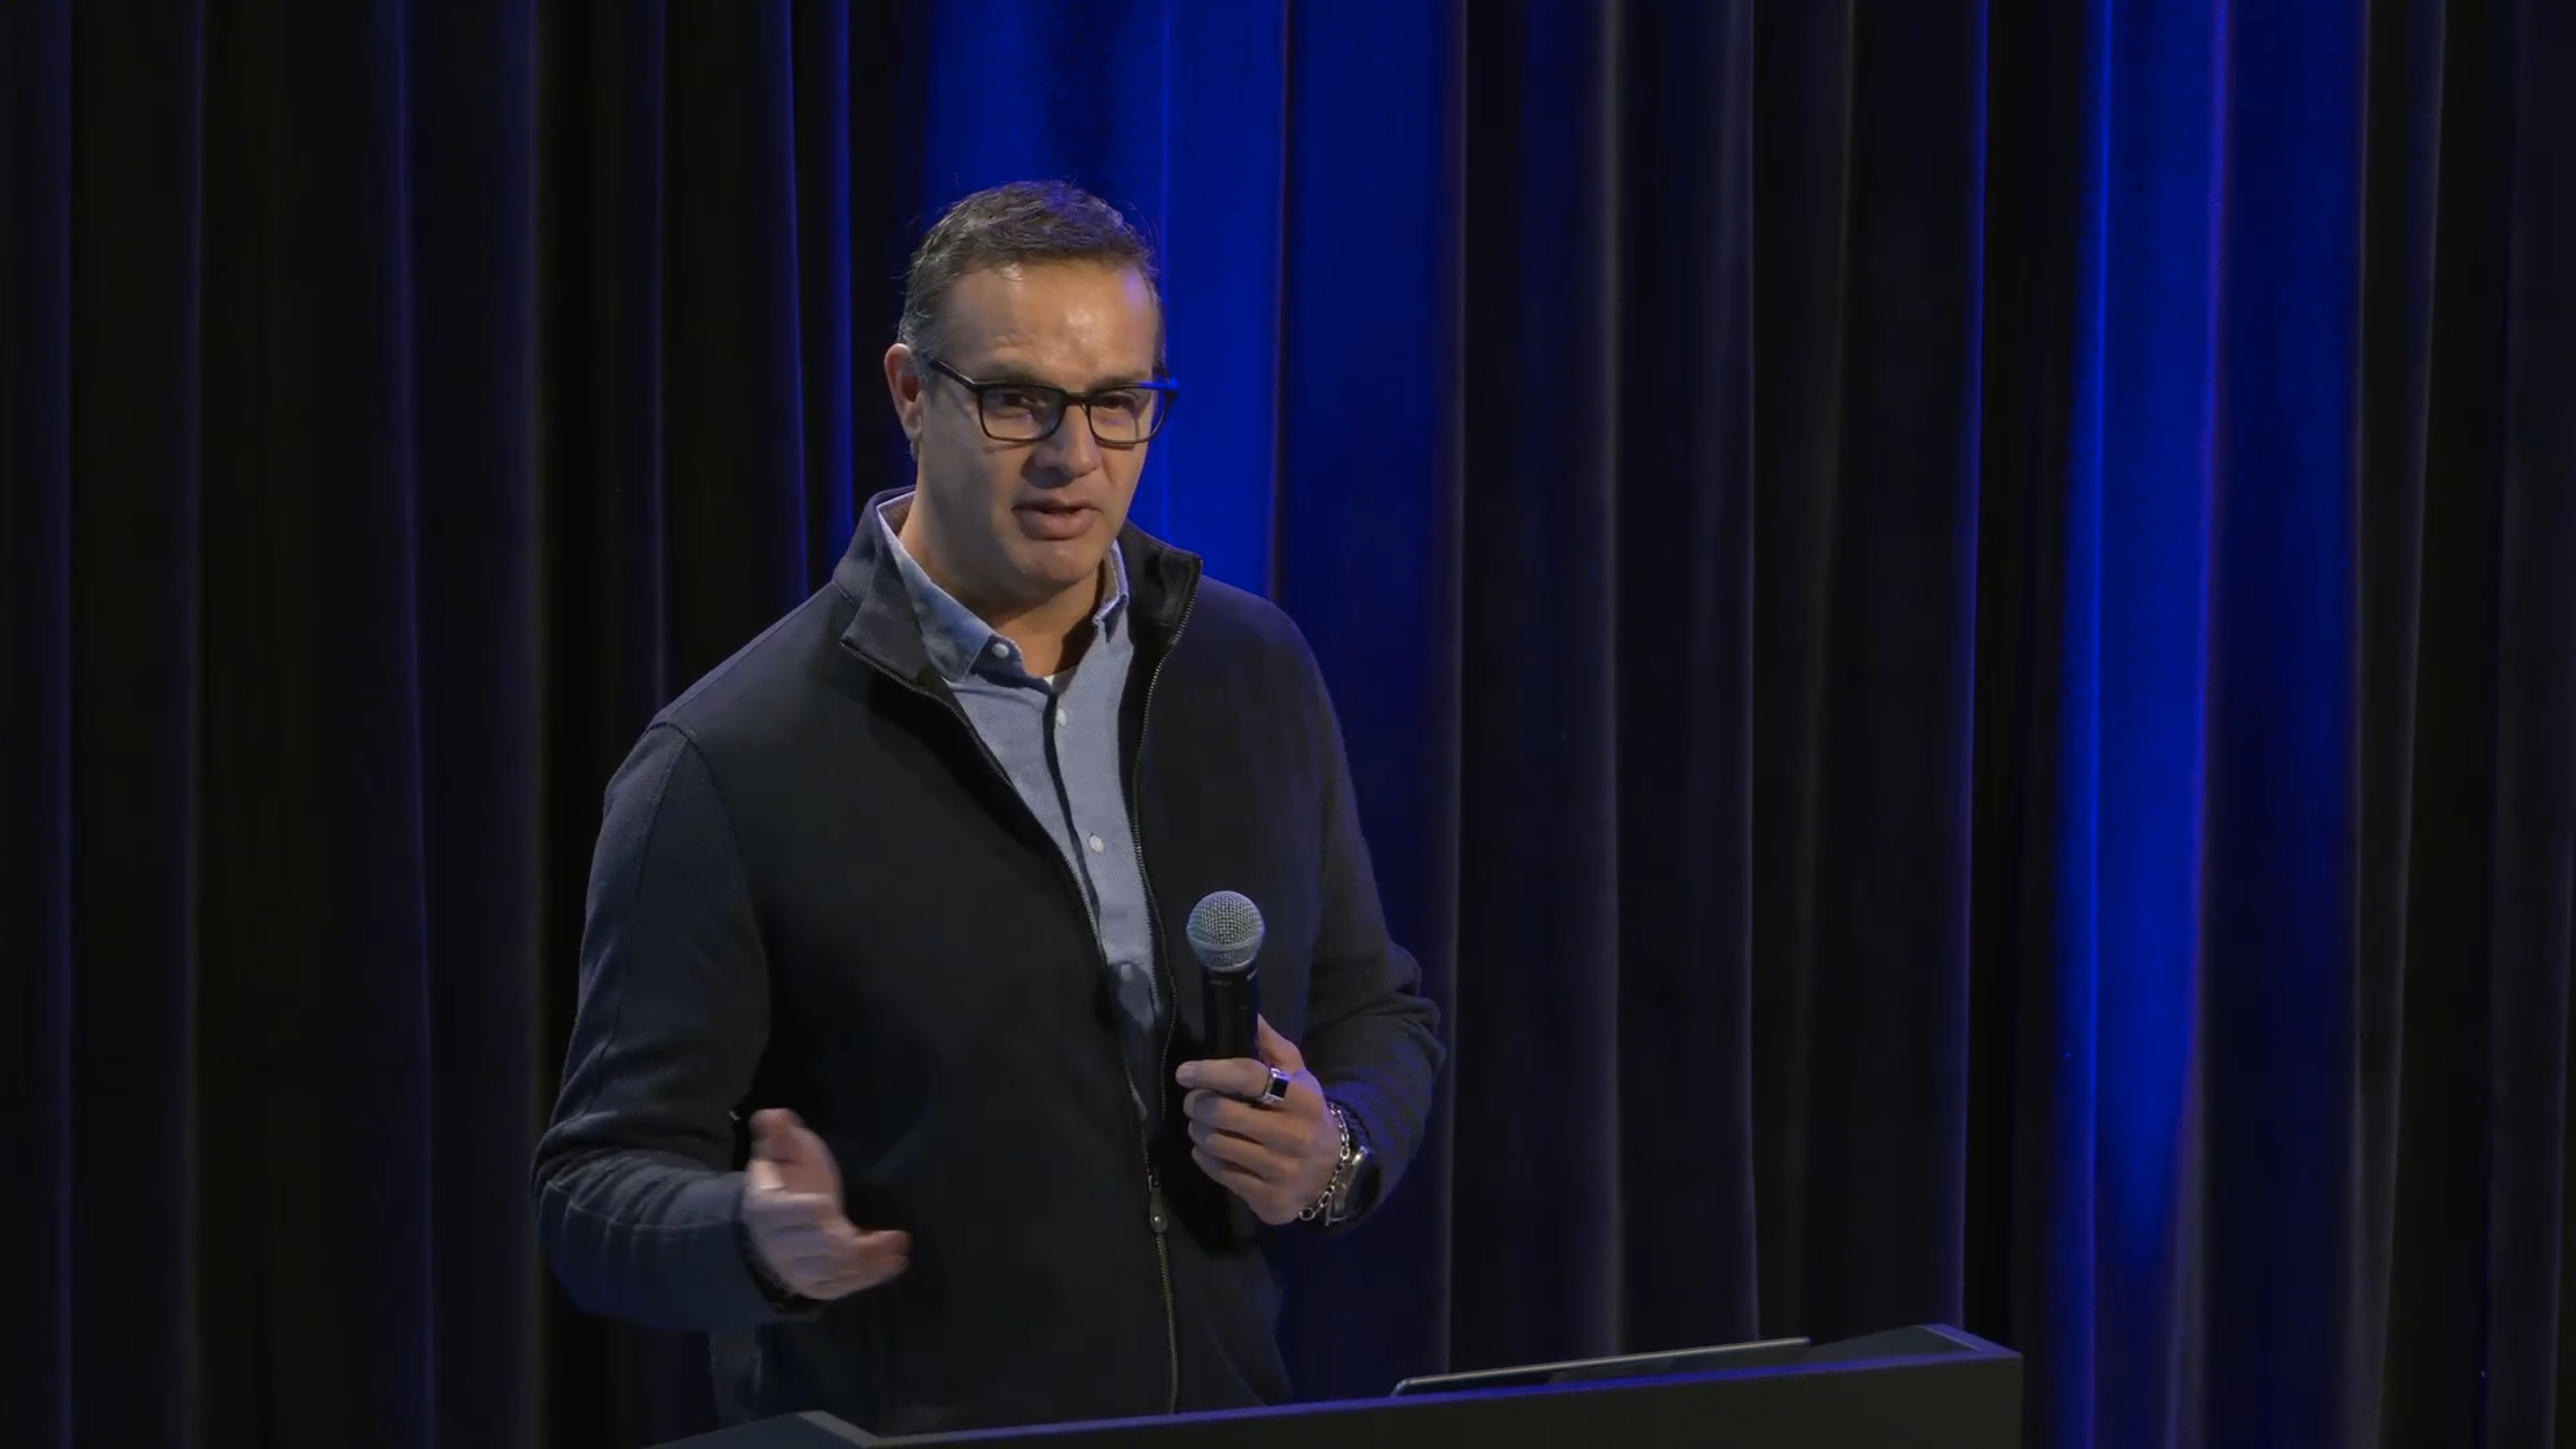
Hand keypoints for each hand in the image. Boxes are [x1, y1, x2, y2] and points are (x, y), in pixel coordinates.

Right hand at [741, 1108, 909, 1300]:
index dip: (805, 1211)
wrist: (767, 1231)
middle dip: (849, 1243)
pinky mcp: (816, 1286)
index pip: (784, 1213)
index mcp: (767, 1210)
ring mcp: (798, 1270)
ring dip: (868, 1260)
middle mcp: (780, 1246)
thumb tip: (775, 1114)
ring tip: (898, 1246)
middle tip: (884, 1235)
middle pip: (816, 1246)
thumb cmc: (784, 1183)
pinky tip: (895, 1262)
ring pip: (833, 1270)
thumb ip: (778, 1135)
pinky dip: (870, 1276)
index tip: (828, 1205)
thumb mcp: (781, 1154)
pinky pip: (843, 1286)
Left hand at [1174, 1017, 1340, 1225]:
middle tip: (1194, 1102)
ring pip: (1216, 1144)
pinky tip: (1211, 1150)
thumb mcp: (1299, 1078)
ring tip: (1202, 1125)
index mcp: (1301, 1098)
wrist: (1334, 1171)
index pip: (1248, 1077)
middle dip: (1197, 1105)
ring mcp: (1282, 1170)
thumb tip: (1250, 1014)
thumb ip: (1273, 1047)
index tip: (1185, 1073)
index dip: (1211, 1072)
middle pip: (1223, 1113)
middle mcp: (1294, 1135)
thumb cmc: (1305, 1114)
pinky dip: (1206, 1158)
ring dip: (1198, 1131)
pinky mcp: (1270, 1198)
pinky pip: (1220, 1174)